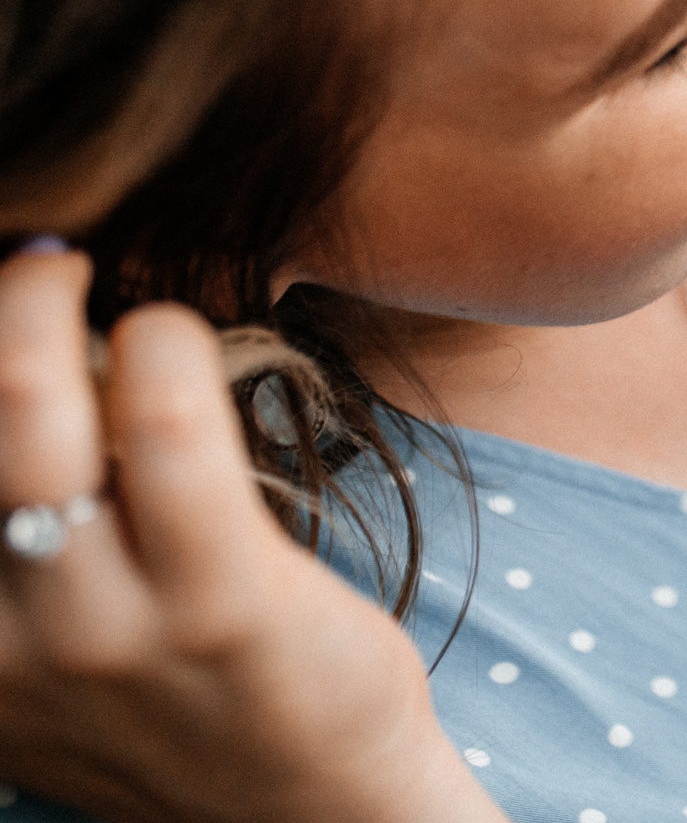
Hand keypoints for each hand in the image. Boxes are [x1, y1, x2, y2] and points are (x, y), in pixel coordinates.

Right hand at [0, 247, 506, 822]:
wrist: (314, 816)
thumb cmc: (184, 699)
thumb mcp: (47, 649)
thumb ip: (12, 552)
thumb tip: (19, 384)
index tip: (4, 314)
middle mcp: (5, 645)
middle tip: (39, 261)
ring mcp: (106, 631)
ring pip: (31, 419)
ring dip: (51, 312)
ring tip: (87, 279)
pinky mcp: (222, 605)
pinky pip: (169, 435)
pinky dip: (164, 348)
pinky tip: (177, 334)